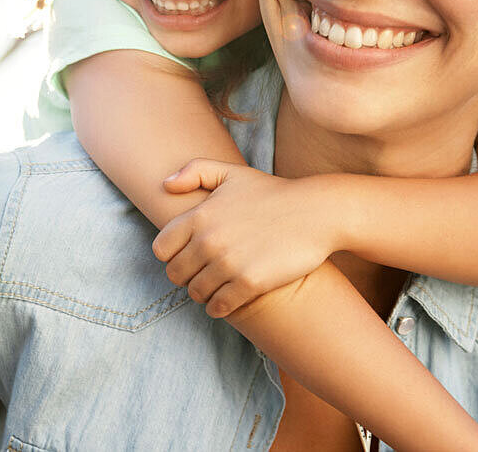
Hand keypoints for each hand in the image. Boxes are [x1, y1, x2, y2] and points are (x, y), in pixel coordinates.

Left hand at [151, 158, 336, 317]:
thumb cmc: (273, 193)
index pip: (161, 249)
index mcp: (200, 215)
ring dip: (203, 293)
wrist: (315, 213)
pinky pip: (219, 306)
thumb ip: (195, 171)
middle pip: (175, 275)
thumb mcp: (232, 173)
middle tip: (202, 274)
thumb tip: (165, 185)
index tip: (186, 256)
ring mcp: (228, 263)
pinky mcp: (249, 283)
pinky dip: (219, 307)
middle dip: (186, 276)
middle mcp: (208, 240)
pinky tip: (228, 300)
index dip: (171, 255)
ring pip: (196, 293)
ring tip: (216, 286)